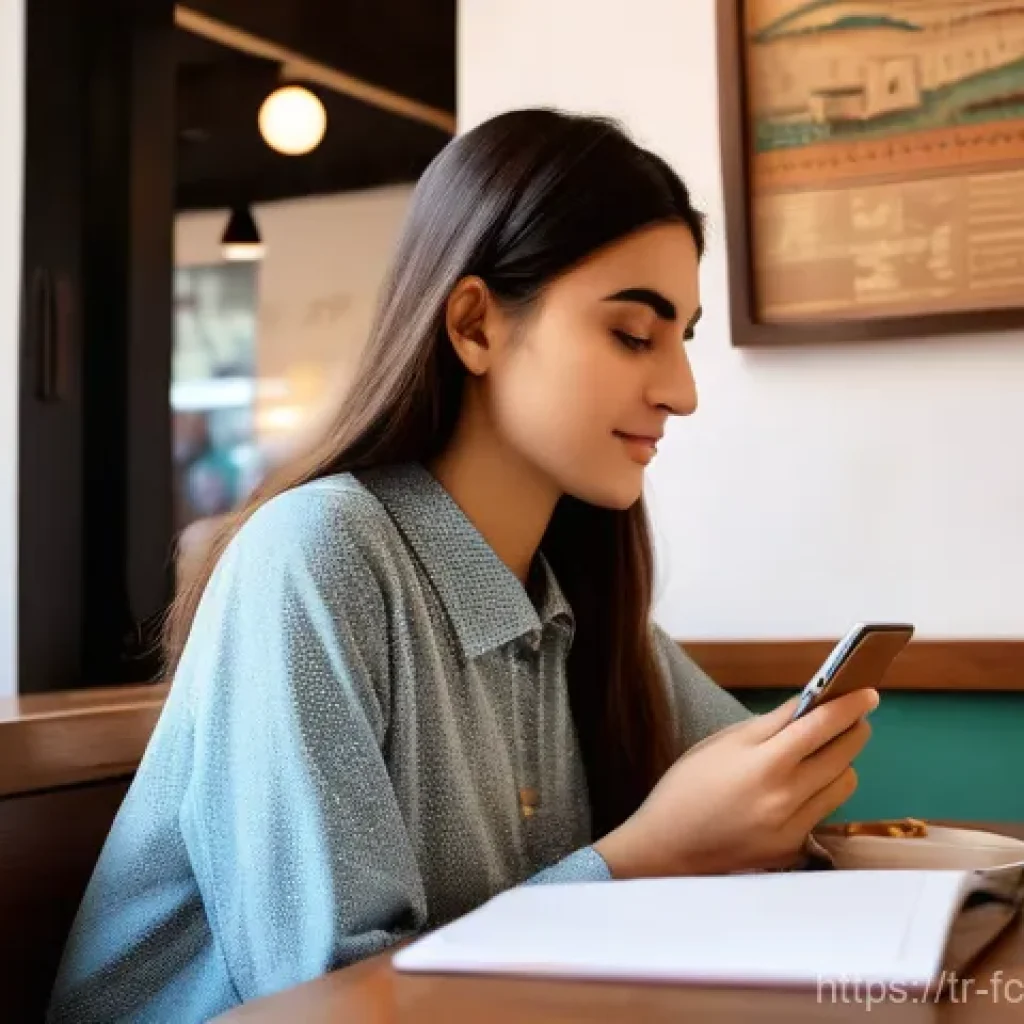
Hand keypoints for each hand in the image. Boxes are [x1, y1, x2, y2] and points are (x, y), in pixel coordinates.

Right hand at [594, 687, 877, 877]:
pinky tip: (795, 787)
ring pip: (843, 786)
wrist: (667, 847)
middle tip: (848, 717)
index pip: (822, 726)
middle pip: (844, 756)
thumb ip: (771, 724)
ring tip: (817, 754)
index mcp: (765, 764)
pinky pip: (823, 811)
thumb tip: (811, 704)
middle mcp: (787, 798)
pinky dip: (818, 792)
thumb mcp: (723, 743)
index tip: (867, 693)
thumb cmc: (687, 786)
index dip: (849, 706)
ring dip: (839, 763)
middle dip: (852, 731)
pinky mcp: (795, 850)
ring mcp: (794, 828)